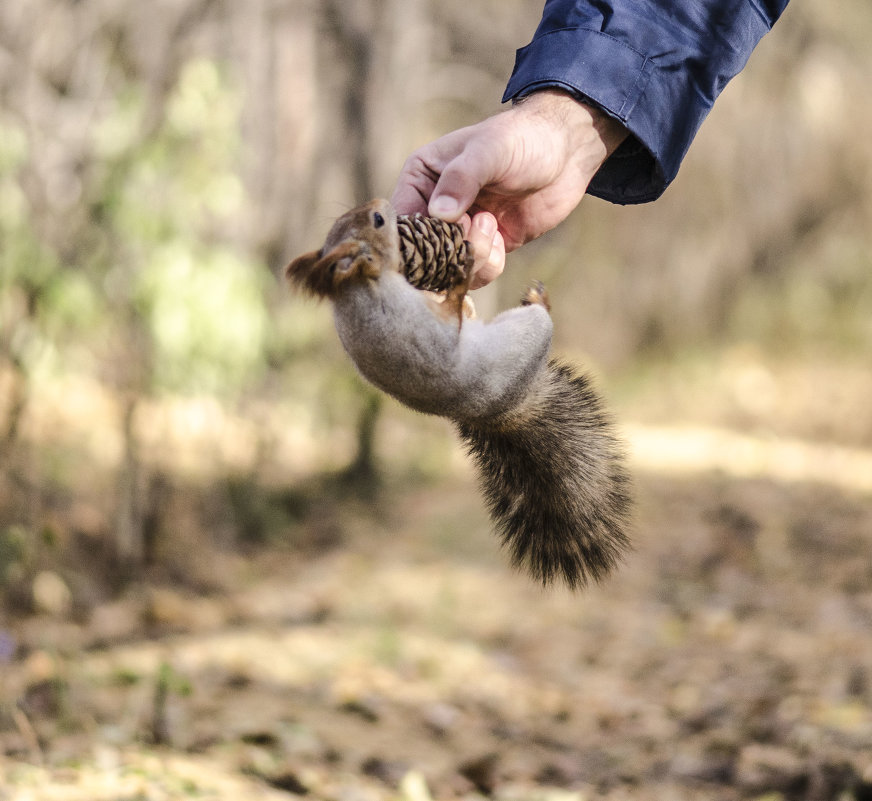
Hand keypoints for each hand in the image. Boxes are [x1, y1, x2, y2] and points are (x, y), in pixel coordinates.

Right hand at [391, 89, 627, 287]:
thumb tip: (439, 213)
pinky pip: (475, 275)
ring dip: (472, 260)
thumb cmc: (523, 139)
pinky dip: (489, 266)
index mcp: (421, 179)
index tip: (445, 234)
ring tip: (493, 227)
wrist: (566, 152)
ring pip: (448, 270)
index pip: (402, 220)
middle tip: (481, 225)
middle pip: (424, 253)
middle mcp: (434, 208)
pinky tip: (503, 239)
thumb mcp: (489, 150)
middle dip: (450, 250)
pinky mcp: (484, 248)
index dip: (416, 237)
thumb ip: (462, 178)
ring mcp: (459, 231)